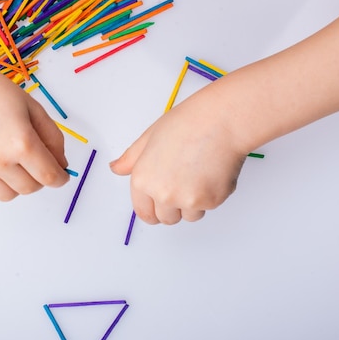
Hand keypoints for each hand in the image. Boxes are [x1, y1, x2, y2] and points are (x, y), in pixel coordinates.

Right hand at [0, 59, 69, 200]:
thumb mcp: (34, 109)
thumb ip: (53, 139)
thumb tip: (61, 165)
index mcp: (21, 143)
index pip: (49, 176)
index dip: (60, 178)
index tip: (62, 176)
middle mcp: (0, 161)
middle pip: (31, 188)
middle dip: (40, 179)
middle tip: (38, 162)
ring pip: (10, 195)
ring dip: (19, 183)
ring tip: (17, 162)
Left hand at [110, 96, 246, 224]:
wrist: (221, 120)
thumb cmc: (188, 124)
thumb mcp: (149, 138)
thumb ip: (131, 159)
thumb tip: (116, 169)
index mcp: (143, 180)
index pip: (144, 212)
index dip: (153, 209)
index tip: (159, 206)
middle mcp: (163, 194)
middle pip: (166, 219)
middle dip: (173, 207)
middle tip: (183, 182)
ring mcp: (187, 200)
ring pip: (189, 216)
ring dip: (193, 203)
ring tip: (198, 173)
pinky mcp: (211, 201)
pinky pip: (209, 207)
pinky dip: (212, 194)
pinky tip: (212, 170)